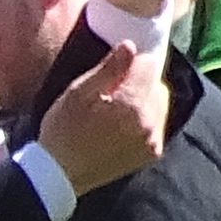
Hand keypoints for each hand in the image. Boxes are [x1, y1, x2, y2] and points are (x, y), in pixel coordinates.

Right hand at [33, 31, 167, 195]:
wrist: (59, 175)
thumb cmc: (62, 130)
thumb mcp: (77, 93)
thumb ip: (107, 69)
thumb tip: (130, 45)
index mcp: (131, 104)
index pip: (148, 64)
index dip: (130, 61)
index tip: (112, 70)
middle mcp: (149, 122)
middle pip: (158, 84)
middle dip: (140, 81)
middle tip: (112, 90)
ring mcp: (152, 140)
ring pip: (160, 104)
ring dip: (145, 99)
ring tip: (117, 108)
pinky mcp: (151, 153)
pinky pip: (158, 125)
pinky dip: (146, 119)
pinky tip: (123, 125)